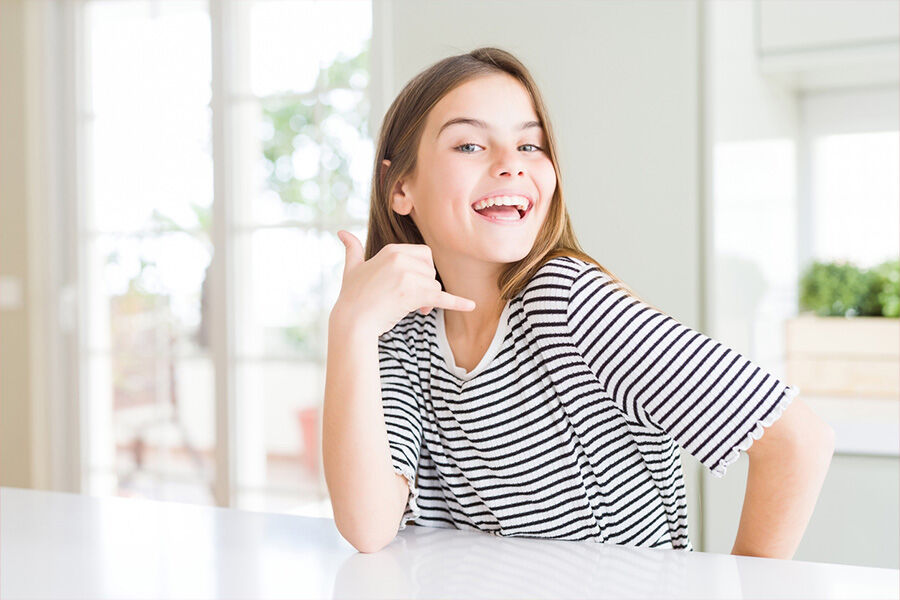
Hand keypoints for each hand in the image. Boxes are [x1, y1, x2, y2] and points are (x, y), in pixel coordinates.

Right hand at [332, 231, 475, 336]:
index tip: (411, 286)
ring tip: (416, 310)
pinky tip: (471, 305)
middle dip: (427, 285)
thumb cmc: (352, 297)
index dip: (422, 272)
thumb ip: (352, 249)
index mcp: (392, 250)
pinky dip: (457, 302)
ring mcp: (408, 276)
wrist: (352, 321)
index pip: (424, 255)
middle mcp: (401, 259)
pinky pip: (442, 297)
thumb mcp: (352, 268)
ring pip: (434, 286)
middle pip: (431, 270)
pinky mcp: (414, 295)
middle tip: (416, 302)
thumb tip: (342, 233)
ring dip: (428, 299)